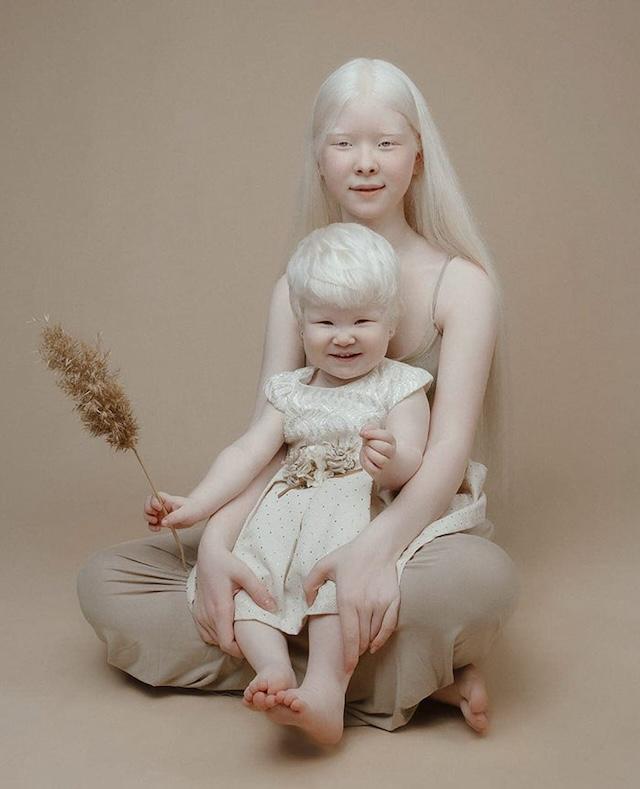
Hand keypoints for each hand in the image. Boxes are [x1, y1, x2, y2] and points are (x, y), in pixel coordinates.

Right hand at [144, 492, 209, 530]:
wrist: (196, 513)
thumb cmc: (192, 509)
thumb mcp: (185, 512)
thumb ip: (174, 517)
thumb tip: (162, 522)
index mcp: (167, 500)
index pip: (154, 497)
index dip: (153, 502)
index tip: (159, 508)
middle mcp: (162, 505)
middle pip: (148, 505)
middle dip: (148, 512)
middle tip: (155, 518)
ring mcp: (161, 513)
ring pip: (148, 515)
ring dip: (149, 520)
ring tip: (157, 524)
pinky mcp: (162, 521)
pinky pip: (152, 524)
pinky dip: (152, 527)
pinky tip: (158, 529)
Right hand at [192, 535, 277, 657]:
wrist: (208, 553)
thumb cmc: (227, 562)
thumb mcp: (245, 574)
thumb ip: (259, 592)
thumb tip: (274, 608)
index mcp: (220, 608)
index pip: (226, 643)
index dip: (239, 651)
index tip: (251, 646)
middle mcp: (207, 615)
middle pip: (221, 643)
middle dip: (235, 646)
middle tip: (250, 639)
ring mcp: (200, 614)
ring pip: (212, 639)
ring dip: (225, 639)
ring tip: (240, 631)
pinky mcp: (196, 612)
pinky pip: (204, 633)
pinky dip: (215, 634)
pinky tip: (226, 625)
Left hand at [302, 534, 400, 672]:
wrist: (378, 545)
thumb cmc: (349, 555)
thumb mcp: (323, 565)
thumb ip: (310, 585)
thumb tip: (307, 603)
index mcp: (347, 599)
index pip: (348, 636)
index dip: (348, 656)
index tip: (346, 668)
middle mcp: (365, 605)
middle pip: (361, 639)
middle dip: (355, 652)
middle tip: (349, 658)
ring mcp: (381, 604)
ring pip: (374, 634)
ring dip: (367, 644)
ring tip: (359, 648)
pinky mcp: (393, 601)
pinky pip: (389, 627)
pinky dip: (382, 638)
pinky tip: (375, 644)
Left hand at [359, 424, 396, 481]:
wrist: (383, 464)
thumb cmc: (376, 446)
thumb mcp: (374, 435)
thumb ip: (369, 428)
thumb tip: (362, 432)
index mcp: (391, 442)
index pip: (386, 436)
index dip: (373, 433)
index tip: (362, 433)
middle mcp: (391, 453)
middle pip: (385, 448)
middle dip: (372, 444)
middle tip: (367, 444)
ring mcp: (386, 464)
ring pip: (380, 460)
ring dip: (370, 453)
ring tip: (367, 451)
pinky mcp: (378, 473)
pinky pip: (373, 468)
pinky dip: (366, 462)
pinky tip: (365, 458)